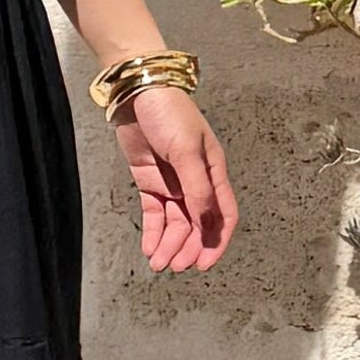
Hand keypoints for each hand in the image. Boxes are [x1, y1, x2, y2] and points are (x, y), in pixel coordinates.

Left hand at [115, 83, 236, 273]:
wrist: (137, 93)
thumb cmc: (169, 114)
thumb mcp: (186, 150)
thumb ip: (196, 187)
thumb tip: (205, 221)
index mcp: (213, 172)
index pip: (223, 215)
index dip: (217, 241)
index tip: (205, 264)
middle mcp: (196, 182)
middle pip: (197, 224)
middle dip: (189, 247)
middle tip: (176, 267)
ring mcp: (172, 183)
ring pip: (175, 223)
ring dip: (170, 245)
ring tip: (159, 264)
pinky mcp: (150, 182)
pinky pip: (155, 214)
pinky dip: (153, 233)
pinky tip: (150, 249)